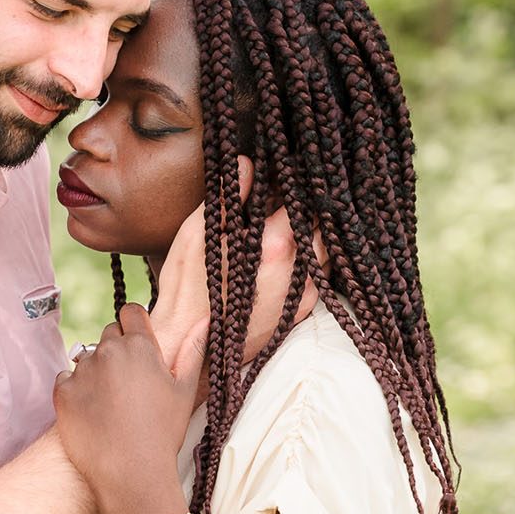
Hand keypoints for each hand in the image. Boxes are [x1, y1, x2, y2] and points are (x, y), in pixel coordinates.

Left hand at [54, 306, 196, 504]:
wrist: (131, 473)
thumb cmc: (163, 432)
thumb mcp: (185, 390)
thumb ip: (192, 350)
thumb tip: (204, 320)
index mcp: (140, 346)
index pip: (131, 312)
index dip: (135, 325)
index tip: (137, 343)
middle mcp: (108, 351)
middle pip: (109, 335)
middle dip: (117, 351)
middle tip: (128, 384)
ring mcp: (82, 371)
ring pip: (87, 358)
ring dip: (96, 371)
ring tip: (110, 404)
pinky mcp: (62, 392)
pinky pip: (65, 379)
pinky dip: (75, 390)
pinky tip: (92, 412)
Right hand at [153, 183, 325, 382]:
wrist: (190, 349)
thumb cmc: (187, 292)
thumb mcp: (199, 237)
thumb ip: (228, 198)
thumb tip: (246, 163)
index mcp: (276, 244)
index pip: (304, 199)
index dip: (298, 181)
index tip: (291, 168)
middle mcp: (300, 270)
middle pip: (324, 224)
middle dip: (312, 206)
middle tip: (296, 192)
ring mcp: (305, 294)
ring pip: (327, 251)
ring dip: (314, 233)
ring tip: (294, 219)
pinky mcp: (301, 312)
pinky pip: (320, 276)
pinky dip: (311, 258)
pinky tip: (291, 252)